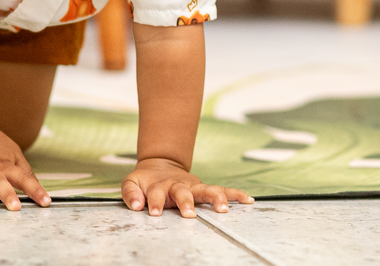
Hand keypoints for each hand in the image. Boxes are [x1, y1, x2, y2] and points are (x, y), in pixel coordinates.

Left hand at [121, 158, 253, 217]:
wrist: (160, 165)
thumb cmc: (146, 180)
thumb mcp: (132, 183)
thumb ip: (131, 193)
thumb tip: (136, 206)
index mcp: (159, 186)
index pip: (155, 194)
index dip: (153, 202)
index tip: (152, 212)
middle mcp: (178, 186)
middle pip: (183, 192)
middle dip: (186, 203)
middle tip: (188, 214)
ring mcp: (193, 186)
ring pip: (206, 190)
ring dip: (215, 198)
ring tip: (224, 209)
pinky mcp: (204, 188)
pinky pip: (222, 190)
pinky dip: (235, 194)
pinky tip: (247, 200)